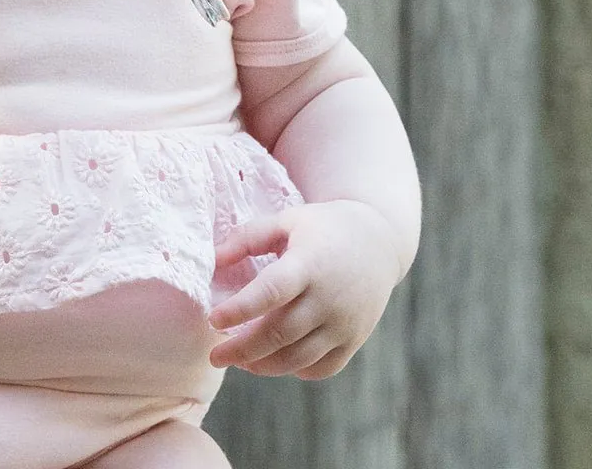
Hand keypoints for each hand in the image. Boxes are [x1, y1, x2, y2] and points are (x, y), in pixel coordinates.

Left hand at [208, 200, 401, 379]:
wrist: (379, 240)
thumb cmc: (323, 228)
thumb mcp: (287, 220)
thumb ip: (247, 237)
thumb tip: (213, 260)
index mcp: (309, 263)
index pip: (271, 291)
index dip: (240, 309)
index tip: (212, 319)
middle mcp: (328, 297)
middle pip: (280, 333)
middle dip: (242, 349)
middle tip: (215, 356)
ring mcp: (344, 323)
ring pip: (298, 358)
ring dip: (263, 365)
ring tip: (239, 360)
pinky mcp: (354, 340)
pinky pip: (322, 368)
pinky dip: (295, 370)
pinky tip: (276, 360)